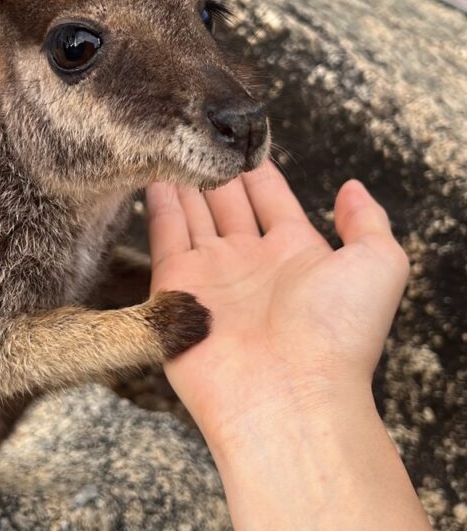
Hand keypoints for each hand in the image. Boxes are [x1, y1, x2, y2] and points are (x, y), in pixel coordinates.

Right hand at [146, 160, 408, 448]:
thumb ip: (368, 221)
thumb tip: (352, 188)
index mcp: (297, 254)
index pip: (272, 200)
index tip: (245, 137)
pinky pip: (164, 237)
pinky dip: (157, 205)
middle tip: (200, 133)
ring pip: (193, 216)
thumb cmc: (340, 335)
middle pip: (227, 205)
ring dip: (184, 181)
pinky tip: (152, 173)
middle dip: (215, 170)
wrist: (290, 396)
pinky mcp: (176, 291)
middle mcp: (252, 264)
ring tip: (172, 142)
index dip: (259, 170)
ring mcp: (212, 278)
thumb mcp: (379, 264)